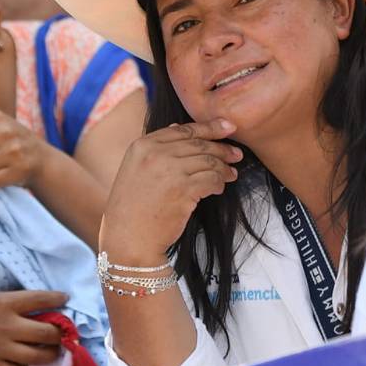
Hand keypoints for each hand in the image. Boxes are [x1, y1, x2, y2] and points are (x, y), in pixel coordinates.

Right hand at [0, 289, 68, 365]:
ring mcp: (0, 347)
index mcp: (4, 302)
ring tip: (50, 351)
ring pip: (38, 357)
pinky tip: (22, 363)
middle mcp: (7, 325)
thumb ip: (7, 301)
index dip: (57, 298)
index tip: (64, 298)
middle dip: (59, 334)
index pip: (41, 299)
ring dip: (49, 354)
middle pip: (48, 333)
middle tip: (59, 333)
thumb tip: (27, 306)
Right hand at [98, 120, 242, 264]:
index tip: (227, 127)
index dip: (209, 127)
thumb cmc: (132, 208)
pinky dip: (219, 183)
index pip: (183, 130)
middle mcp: (155, 153)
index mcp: (142, 145)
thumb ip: (155, 148)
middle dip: (222, 148)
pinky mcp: (184, 189)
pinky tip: (220, 187)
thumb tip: (177, 127)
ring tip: (231, 173)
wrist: (128, 238)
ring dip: (224, 168)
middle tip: (236, 154)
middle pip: (199, 144)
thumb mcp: (135, 169)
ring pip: (209, 161)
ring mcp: (170, 170)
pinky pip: (212, 179)